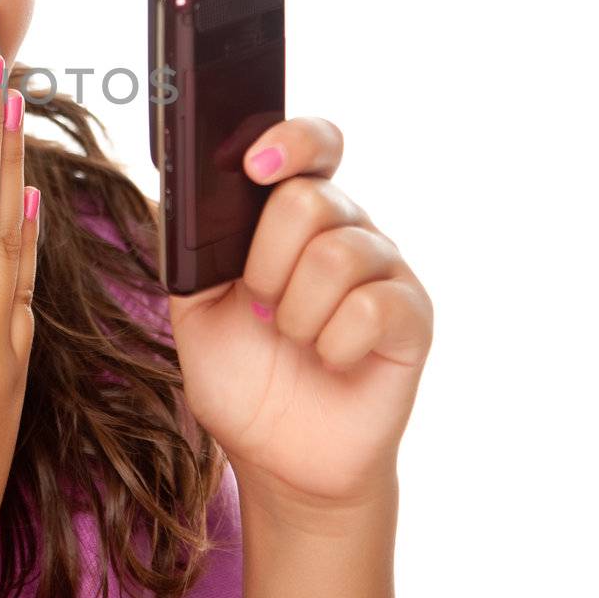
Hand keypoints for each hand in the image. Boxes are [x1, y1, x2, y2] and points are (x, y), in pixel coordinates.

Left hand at [166, 116, 433, 516]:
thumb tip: (186, 192)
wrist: (278, 457)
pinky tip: (330, 360)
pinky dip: (333, 342)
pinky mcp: (412, 318)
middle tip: (260, 304)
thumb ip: (190, 248)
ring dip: (295, 311)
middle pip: (311, 198)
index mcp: (292, 216)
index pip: (311, 144)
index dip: (290, 140)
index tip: (253, 166)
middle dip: (266, 261)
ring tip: (293, 340)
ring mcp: (384, 271)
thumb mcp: (194, 307)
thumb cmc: (240, 376)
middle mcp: (346, 229)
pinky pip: (373, 305)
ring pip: (338, 254)